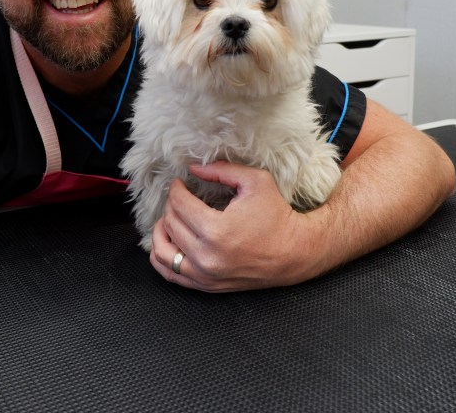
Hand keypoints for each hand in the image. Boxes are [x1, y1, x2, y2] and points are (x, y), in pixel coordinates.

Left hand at [148, 161, 330, 291]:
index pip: (179, 204)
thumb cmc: (277, 215)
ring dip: (160, 230)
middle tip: (180, 197)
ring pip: (162, 251)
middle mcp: (207, 256)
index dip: (176, 189)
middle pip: (170, 223)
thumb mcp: (255, 181)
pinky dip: (162, 257)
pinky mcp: (207, 285)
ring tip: (169, 218)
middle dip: (171, 205)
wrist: (295, 252)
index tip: (180, 183)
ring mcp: (205, 275)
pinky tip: (168, 241)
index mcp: (217, 230)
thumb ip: (222, 170)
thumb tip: (193, 169)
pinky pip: (170, 274)